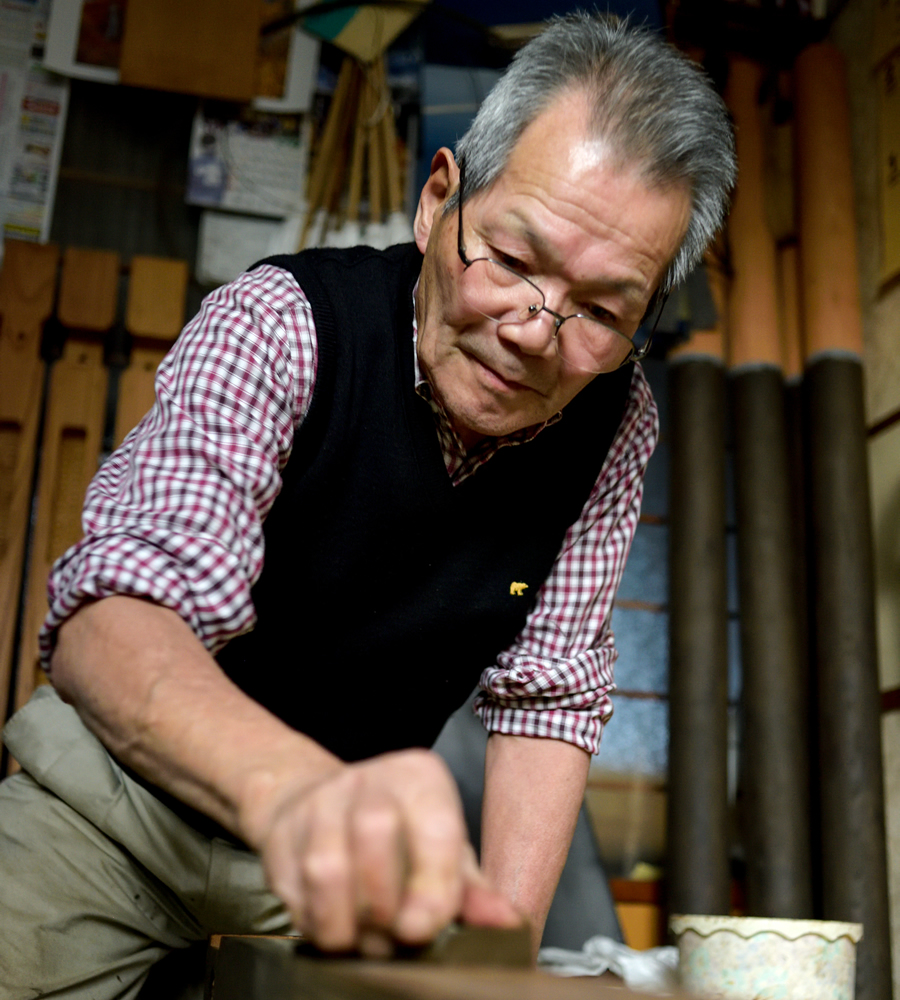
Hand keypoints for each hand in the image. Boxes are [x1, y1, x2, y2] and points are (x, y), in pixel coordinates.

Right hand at [249, 748, 521, 951]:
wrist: (320, 805)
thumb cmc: (397, 833)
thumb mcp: (443, 851)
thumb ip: (473, 890)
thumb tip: (505, 920)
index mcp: (419, 776)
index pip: (434, 825)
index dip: (432, 886)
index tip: (422, 927)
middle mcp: (369, 778)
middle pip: (375, 833)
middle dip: (384, 903)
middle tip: (391, 938)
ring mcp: (319, 802)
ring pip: (326, 866)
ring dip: (345, 921)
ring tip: (363, 938)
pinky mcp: (280, 833)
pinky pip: (292, 890)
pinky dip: (315, 922)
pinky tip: (333, 924)